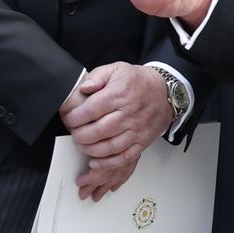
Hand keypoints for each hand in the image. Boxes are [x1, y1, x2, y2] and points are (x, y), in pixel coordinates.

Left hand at [59, 63, 174, 195]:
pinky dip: (107, 163)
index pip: (90, 110)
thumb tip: (83, 88)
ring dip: (90, 149)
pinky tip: (95, 161)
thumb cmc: (138, 81)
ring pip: (108, 147)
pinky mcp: (142, 142)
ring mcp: (136, 130)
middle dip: (79, 135)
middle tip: (74, 132)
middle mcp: (129, 113)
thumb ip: (97, 76)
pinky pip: (123, 157)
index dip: (74, 118)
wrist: (165, 91)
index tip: (69, 119)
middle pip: (97, 131)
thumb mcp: (116, 69)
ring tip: (83, 144)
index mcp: (120, 94)